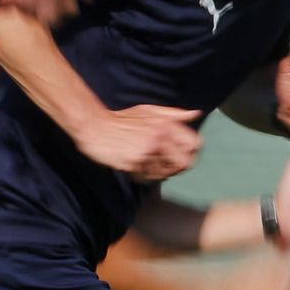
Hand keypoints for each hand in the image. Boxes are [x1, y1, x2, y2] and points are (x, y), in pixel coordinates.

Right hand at [76, 104, 201, 181]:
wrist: (94, 126)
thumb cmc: (121, 119)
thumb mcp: (149, 111)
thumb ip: (173, 114)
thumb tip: (195, 114)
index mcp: (166, 124)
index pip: (194, 144)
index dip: (192, 152)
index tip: (182, 156)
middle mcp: (159, 138)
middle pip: (185, 163)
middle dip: (177, 168)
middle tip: (166, 168)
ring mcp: (147, 152)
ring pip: (166, 173)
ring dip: (158, 174)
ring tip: (147, 166)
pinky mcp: (133, 163)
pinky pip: (147, 178)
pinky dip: (143, 176)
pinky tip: (135, 168)